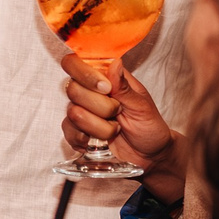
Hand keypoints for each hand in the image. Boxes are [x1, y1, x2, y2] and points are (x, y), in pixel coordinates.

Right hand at [60, 64, 184, 200]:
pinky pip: (69, 132)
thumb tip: (114, 63)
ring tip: (115, 129)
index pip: (76, 63)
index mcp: (104, 78)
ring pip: (73, 113)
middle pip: (72, 89)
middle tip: (118, 112)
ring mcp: (81, 112)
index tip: (106, 88)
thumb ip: (124, 86)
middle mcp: (88, 92)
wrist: (149, 156)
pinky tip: (101, 140)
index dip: (85, 74)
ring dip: (99, 127)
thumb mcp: (141, 105)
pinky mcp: (76, 132)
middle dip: (101, 107)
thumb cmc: (149, 126)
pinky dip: (88, 139)